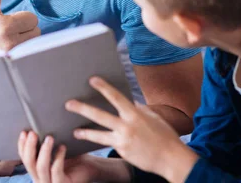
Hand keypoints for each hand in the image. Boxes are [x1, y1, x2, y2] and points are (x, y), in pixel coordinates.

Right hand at [0, 0, 40, 50]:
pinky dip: (25, 48)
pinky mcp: (14, 62)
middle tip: (11, 28)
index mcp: (5, 27)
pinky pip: (30, 52)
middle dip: (26, 27)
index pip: (32, 18)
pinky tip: (13, 46)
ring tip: (11, 37)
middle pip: (36, 30)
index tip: (10, 19)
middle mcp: (10, 43)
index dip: (22, 17)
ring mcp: (13, 55)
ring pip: (34, 42)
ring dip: (27, 38)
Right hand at [18, 131, 99, 182]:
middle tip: (34, 133)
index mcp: (36, 170)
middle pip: (29, 163)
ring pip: (41, 168)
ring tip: (50, 137)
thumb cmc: (72, 155)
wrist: (90, 167)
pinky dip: (58, 157)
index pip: (24, 158)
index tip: (24, 132)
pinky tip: (62, 147)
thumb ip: (44, 142)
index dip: (21, 145)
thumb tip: (34, 125)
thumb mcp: (54, 148)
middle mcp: (40, 178)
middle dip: (29, 147)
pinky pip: (56, 171)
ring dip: (44, 151)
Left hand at [66, 77, 198, 181]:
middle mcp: (126, 127)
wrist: (171, 159)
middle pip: (99, 116)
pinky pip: (109, 144)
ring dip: (85, 133)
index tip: (91, 79)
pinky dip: (101, 142)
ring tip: (75, 131)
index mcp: (134, 115)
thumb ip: (137, 109)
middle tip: (68, 104)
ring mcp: (123, 141)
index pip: (115, 97)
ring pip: (98, 136)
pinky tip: (94, 140)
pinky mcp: (122, 152)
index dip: (103, 87)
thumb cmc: (164, 135)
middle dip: (82, 109)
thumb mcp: (152, 117)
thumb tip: (127, 102)